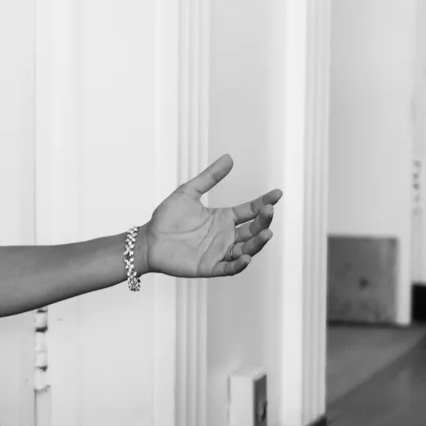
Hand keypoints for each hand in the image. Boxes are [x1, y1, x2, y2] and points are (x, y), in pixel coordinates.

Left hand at [142, 155, 280, 279]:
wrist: (148, 240)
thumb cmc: (167, 217)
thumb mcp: (189, 192)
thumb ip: (209, 177)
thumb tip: (229, 158)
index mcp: (224, 218)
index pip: (250, 210)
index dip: (265, 203)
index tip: (277, 193)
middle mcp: (225, 235)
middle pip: (253, 230)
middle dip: (264, 221)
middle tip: (269, 210)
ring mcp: (219, 252)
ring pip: (246, 249)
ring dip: (258, 243)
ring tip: (266, 233)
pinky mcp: (209, 266)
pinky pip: (228, 268)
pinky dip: (239, 265)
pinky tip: (246, 258)